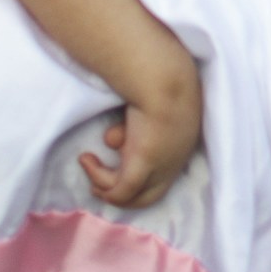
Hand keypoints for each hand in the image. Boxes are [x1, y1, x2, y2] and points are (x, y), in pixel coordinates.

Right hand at [79, 58, 201, 209]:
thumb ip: (137, 121)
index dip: (137, 167)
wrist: (163, 76)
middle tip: (97, 182)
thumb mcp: (152, 101)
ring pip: (131, 195)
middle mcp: (175, 160)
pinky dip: (99, 178)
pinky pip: (119, 191)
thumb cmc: (160, 78)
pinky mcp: (143, 167)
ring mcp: (161, 167)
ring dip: (104, 183)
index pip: (164, 171)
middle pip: (149, 195)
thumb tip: (113, 138)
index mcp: (183, 142)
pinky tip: (87, 158)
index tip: (115, 145)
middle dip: (119, 190)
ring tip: (87, 160)